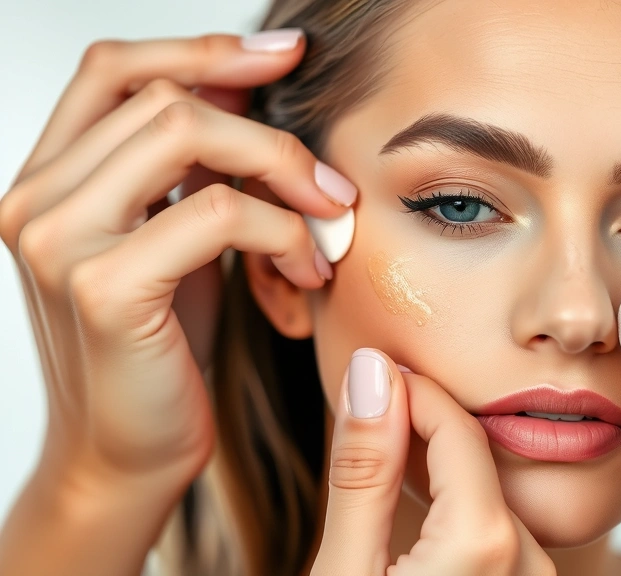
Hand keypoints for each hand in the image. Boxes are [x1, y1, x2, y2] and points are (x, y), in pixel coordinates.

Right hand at [0, 31, 350, 571]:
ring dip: (283, 174)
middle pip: (165, 96)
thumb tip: (248, 89)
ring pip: (187, 134)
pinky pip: (215, 212)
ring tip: (327, 226)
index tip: (284, 56)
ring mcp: (58, 239)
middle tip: (331, 185)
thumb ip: (195, 169)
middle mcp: (36, 199)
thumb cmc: (160, 350)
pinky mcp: (101, 285)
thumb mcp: (177, 240)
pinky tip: (305, 269)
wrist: (128, 456)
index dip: (204, 49)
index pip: (116, 69)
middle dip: (269, 133)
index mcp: (49, 180)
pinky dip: (281, 230)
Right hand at [310, 349, 554, 575]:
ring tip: (389, 450)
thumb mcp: (344, 571)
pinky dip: (459, 517)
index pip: (456, 430)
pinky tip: (421, 517)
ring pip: (489, 499)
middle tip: (372, 401)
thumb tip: (370, 376)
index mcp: (486, 544)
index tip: (370, 372)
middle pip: (478, 462)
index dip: (410, 390)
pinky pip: (500, 540)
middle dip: (424, 426)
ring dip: (443, 472)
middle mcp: (529, 563)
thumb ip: (363, 477)